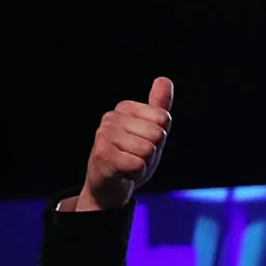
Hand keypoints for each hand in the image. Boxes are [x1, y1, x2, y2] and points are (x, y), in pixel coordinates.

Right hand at [73, 77, 173, 211]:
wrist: (109, 186)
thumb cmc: (131, 157)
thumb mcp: (150, 131)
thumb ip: (158, 107)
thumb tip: (164, 79)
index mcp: (125, 108)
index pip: (164, 118)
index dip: (160, 138)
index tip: (144, 144)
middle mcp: (111, 117)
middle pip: (157, 133)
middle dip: (153, 151)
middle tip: (136, 156)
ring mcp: (104, 135)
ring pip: (148, 149)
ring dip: (143, 163)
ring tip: (129, 163)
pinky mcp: (102, 155)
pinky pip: (137, 164)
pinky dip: (135, 173)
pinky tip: (123, 172)